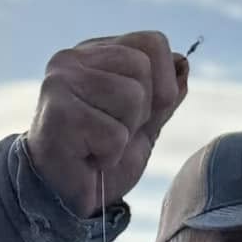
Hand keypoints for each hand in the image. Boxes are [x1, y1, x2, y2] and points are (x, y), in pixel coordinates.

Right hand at [26, 31, 189, 218]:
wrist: (64, 198)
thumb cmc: (100, 159)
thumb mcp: (142, 125)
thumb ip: (163, 97)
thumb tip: (183, 63)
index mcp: (95, 54)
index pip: (151, 43)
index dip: (163, 84)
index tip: (141, 115)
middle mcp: (73, 59)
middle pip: (142, 68)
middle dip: (141, 113)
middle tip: (112, 133)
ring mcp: (61, 82)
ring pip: (131, 97)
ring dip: (124, 135)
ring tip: (98, 145)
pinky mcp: (58, 113)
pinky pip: (115, 134)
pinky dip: (110, 156)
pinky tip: (88, 159)